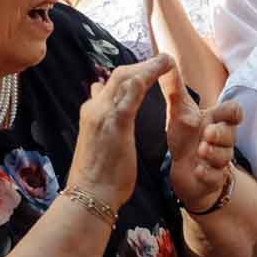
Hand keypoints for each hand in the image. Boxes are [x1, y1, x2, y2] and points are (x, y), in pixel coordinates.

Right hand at [68, 53, 173, 208]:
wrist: (90, 195)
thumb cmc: (97, 175)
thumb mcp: (99, 142)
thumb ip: (102, 120)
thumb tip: (101, 98)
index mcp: (92, 113)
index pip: (111, 84)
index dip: (132, 74)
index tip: (148, 70)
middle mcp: (95, 108)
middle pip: (119, 76)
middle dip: (142, 66)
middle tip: (163, 61)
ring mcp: (103, 114)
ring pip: (125, 79)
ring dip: (148, 67)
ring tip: (166, 61)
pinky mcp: (115, 123)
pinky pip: (130, 94)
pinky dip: (145, 78)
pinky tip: (159, 70)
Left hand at [160, 67, 240, 214]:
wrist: (183, 170)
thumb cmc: (185, 137)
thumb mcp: (177, 110)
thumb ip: (173, 85)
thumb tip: (165, 57)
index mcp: (216, 121)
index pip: (235, 112)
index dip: (232, 113)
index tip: (219, 114)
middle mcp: (222, 141)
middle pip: (232, 135)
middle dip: (220, 135)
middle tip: (206, 134)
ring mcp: (220, 160)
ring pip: (225, 157)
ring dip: (212, 153)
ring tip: (200, 152)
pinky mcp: (213, 179)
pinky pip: (217, 177)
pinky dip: (207, 172)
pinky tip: (197, 169)